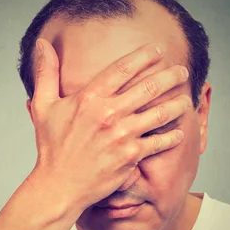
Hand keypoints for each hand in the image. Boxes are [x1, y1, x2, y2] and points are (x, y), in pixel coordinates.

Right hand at [28, 38, 190, 211]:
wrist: (59, 185)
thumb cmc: (51, 147)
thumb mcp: (43, 106)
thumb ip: (46, 72)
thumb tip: (42, 44)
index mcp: (89, 98)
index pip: (123, 69)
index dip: (145, 56)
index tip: (159, 50)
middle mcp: (108, 114)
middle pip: (148, 88)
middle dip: (170, 76)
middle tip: (182, 71)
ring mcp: (122, 135)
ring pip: (159, 114)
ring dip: (178, 105)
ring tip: (187, 100)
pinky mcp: (131, 156)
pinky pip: (159, 142)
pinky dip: (172, 136)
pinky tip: (179, 132)